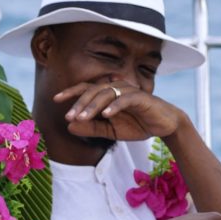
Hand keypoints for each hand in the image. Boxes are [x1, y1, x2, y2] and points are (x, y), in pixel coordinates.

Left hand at [54, 81, 181, 140]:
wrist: (164, 125)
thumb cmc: (137, 125)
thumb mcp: (111, 131)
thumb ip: (91, 128)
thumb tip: (69, 126)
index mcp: (107, 94)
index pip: (86, 89)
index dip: (71, 93)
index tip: (56, 99)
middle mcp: (116, 88)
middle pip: (93, 91)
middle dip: (79, 103)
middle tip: (68, 115)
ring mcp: (128, 91)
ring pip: (106, 94)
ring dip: (93, 106)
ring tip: (83, 117)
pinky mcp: (141, 97)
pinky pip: (125, 99)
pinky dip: (115, 106)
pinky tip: (106, 115)